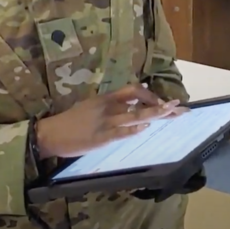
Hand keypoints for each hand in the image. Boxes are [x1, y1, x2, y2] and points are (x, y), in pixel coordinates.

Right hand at [36, 84, 185, 158]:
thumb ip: (110, 104)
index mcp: (106, 99)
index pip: (133, 90)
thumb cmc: (70, 121)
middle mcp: (108, 107)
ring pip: (135, 116)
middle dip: (162, 105)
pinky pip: (121, 132)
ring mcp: (105, 122)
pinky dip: (133, 130)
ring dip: (155, 114)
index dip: (151, 95)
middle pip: (140, 102)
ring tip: (171, 113)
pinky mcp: (101, 138)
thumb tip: (131, 103)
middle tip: (179, 107)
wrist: (50, 134)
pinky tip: (145, 129)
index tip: (163, 100)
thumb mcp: (90, 107)